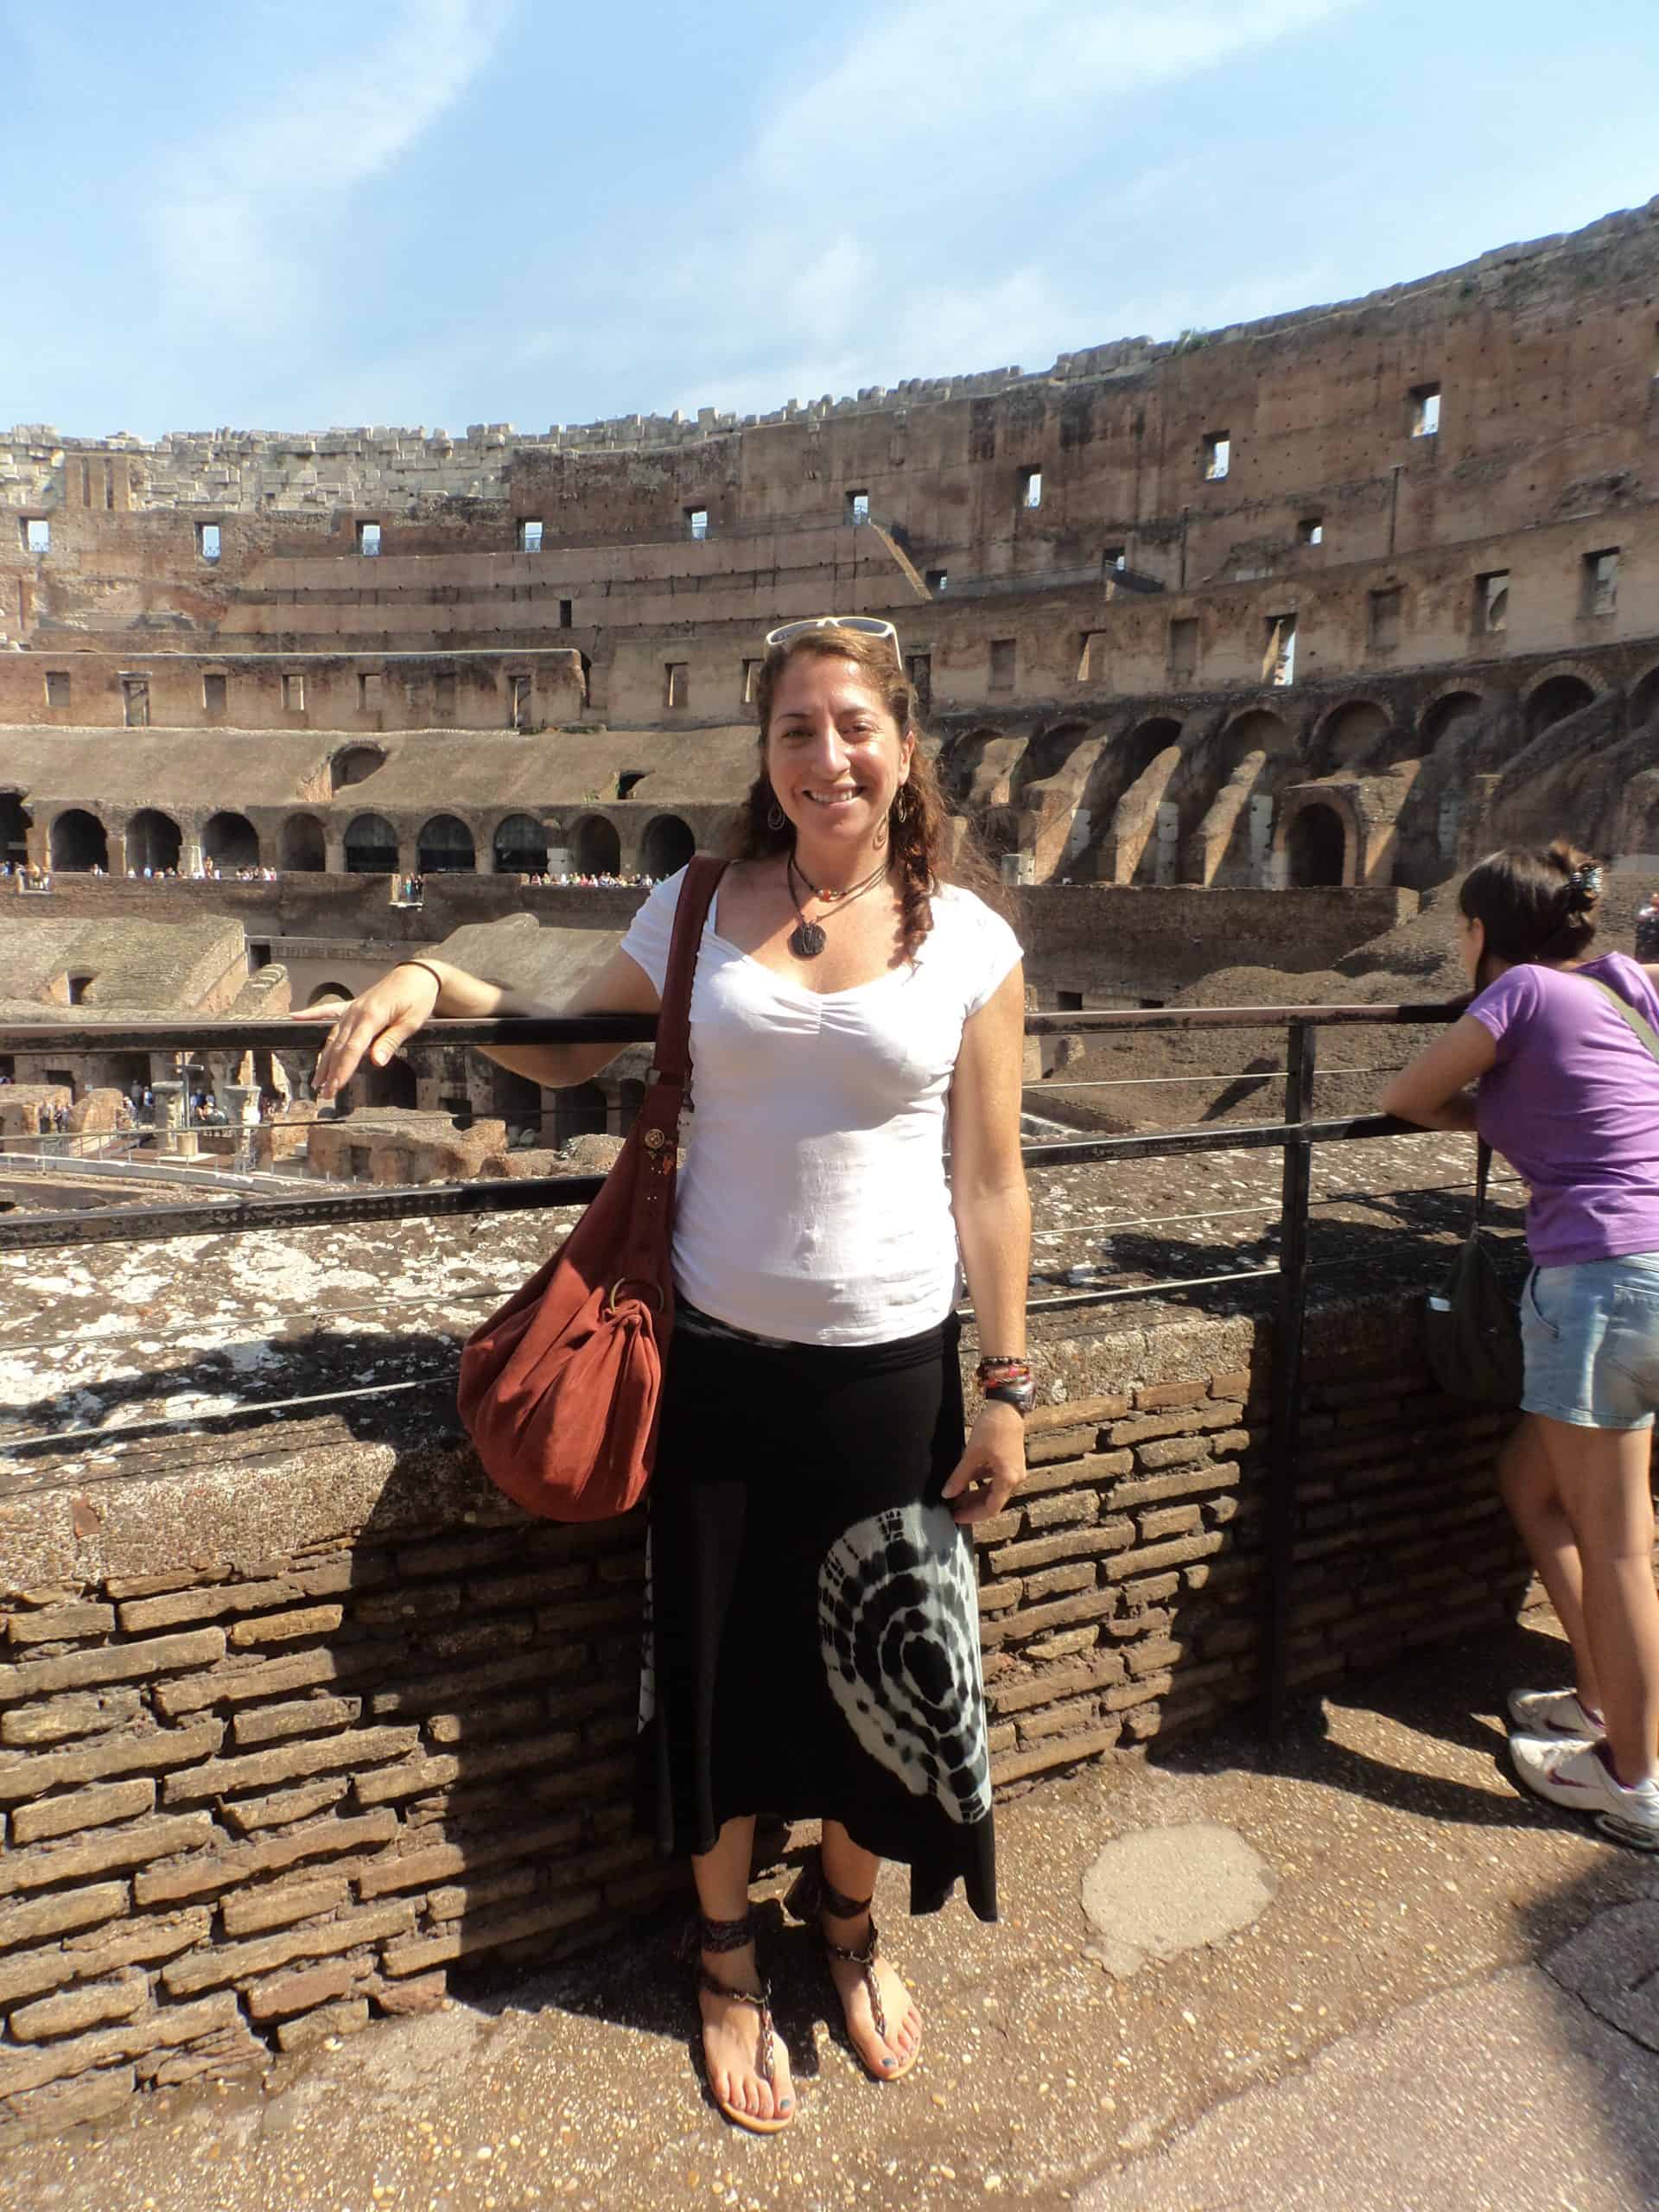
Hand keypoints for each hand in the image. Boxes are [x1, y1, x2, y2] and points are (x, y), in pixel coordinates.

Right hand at [293, 965, 440, 1099]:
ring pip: (332, 1036)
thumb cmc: (417, 999)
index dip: (343, 1070)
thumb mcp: (411, 1022)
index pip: (352, 1049)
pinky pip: (328, 1012)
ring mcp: (352, 1008)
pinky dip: (312, 1014)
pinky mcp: (352, 1006)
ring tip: (316, 1080)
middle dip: (331, 1072)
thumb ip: (390, 1041)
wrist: (417, 975)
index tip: (335, 1088)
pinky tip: (295, 1017)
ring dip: (323, 1059)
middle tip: (325, 1093)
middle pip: (338, 1047)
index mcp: (371, 1017)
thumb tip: (376, 1062)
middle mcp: (356, 1013)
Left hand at [942, 1402, 1024, 1525]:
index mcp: (1008, 1479)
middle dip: (972, 1506)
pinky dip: (980, 1483)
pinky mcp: (1009, 1463)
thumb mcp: (972, 1454)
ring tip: (955, 1497)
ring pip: (993, 1490)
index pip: (990, 1508)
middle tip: (952, 1509)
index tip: (955, 1517)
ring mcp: (1013, 1471)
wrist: (1008, 1407)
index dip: (972, 1515)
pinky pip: (994, 1479)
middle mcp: (1014, 1479)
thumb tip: (947, 1494)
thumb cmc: (993, 1428)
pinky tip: (964, 1482)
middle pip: (992, 1501)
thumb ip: (960, 1477)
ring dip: (975, 1495)